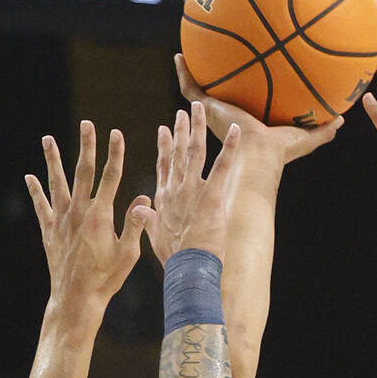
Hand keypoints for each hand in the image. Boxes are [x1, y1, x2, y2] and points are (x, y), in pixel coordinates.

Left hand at [25, 122, 149, 313]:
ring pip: (57, 183)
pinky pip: (41, 206)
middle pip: (83, 172)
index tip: (117, 133)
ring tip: (47, 139)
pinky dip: (35, 191)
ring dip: (53, 160)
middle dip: (86, 146)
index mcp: (100, 216)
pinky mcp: (50, 232)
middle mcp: (78, 213)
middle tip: (87, 123)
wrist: (76, 299)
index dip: (115, 153)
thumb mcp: (128, 254)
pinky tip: (29, 177)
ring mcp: (61, 221)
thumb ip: (135, 224)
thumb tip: (145, 199)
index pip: (111, 177)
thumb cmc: (106, 279)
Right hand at [141, 102, 239, 265]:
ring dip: (197, 128)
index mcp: (164, 199)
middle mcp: (176, 189)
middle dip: (180, 131)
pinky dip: (230, 147)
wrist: (187, 268)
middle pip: (178, 153)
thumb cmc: (173, 257)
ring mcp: (192, 190)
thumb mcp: (153, 236)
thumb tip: (139, 208)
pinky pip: (222, 166)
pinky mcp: (211, 195)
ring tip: (199, 109)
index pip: (164, 167)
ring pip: (195, 151)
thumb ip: (147, 219)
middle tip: (183, 112)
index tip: (163, 130)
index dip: (164, 148)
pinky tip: (236, 130)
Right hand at [175, 54, 342, 181]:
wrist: (260, 155)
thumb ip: (323, 129)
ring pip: (197, 94)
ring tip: (186, 54)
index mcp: (248, 125)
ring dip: (192, 75)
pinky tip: (179, 55)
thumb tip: (343, 120)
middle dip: (214, 84)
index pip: (243, 106)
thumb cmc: (281, 151)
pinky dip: (183, 72)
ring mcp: (214, 114)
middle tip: (211, 64)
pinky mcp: (206, 110)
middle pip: (218, 99)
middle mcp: (229, 118)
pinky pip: (190, 88)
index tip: (242, 78)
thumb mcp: (307, 136)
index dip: (241, 94)